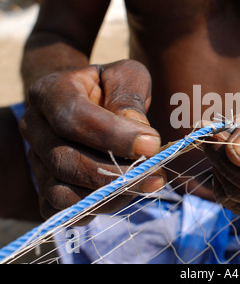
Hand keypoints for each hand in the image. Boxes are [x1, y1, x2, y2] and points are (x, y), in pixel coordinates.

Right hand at [19, 60, 163, 221]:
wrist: (90, 100)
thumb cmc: (110, 87)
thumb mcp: (126, 77)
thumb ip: (130, 98)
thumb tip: (138, 135)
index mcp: (50, 93)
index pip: (73, 118)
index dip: (114, 136)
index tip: (153, 144)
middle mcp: (35, 128)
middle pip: (65, 161)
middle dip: (115, 172)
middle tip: (156, 172)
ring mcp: (37, 161)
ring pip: (62, 191)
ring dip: (109, 195)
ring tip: (146, 184)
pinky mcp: (45, 187)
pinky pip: (61, 210)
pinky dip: (94, 209)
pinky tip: (125, 196)